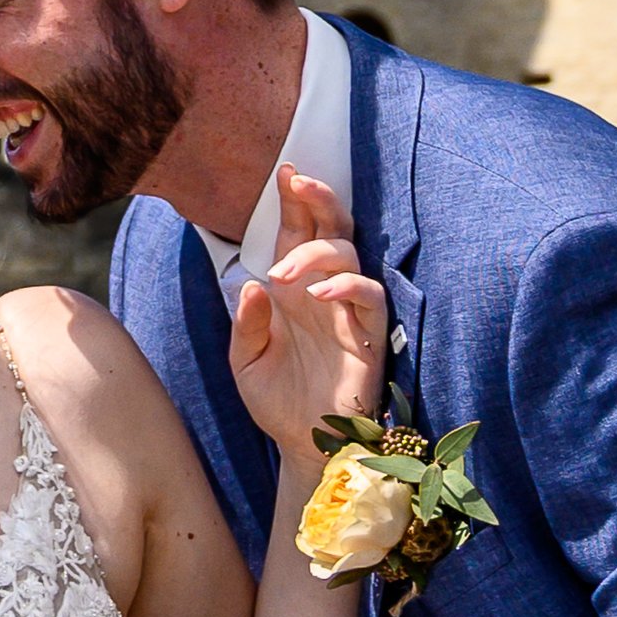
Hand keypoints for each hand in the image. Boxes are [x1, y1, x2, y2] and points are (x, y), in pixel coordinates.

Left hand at [229, 169, 388, 470]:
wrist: (301, 444)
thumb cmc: (276, 399)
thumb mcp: (245, 360)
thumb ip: (247, 322)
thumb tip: (254, 285)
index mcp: (292, 290)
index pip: (297, 234)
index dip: (294, 202)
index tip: (284, 171)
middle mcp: (321, 293)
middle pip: (332, 231)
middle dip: (318, 201)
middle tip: (298, 181)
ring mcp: (347, 312)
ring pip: (350, 257)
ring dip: (318, 253)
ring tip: (285, 275)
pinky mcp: (369, 336)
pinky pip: (371, 298)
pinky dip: (348, 286)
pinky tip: (321, 292)